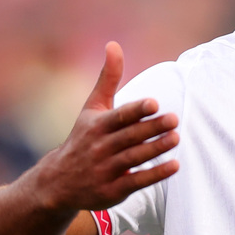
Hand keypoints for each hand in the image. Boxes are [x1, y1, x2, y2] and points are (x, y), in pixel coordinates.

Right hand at [36, 42, 179, 211]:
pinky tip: (174, 165)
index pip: (119, 117)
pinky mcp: (113, 190)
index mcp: (96, 126)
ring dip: (156, 149)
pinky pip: (136, 181)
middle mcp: (100, 148)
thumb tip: (114, 44)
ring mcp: (105, 170)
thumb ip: (108, 78)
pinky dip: (155, 174)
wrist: (57, 183)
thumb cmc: (83, 137)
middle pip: (130, 137)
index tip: (154, 103)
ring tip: (176, 138)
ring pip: (134, 158)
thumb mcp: (92, 108)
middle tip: (174, 118)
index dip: (136, 110)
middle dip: (152, 128)